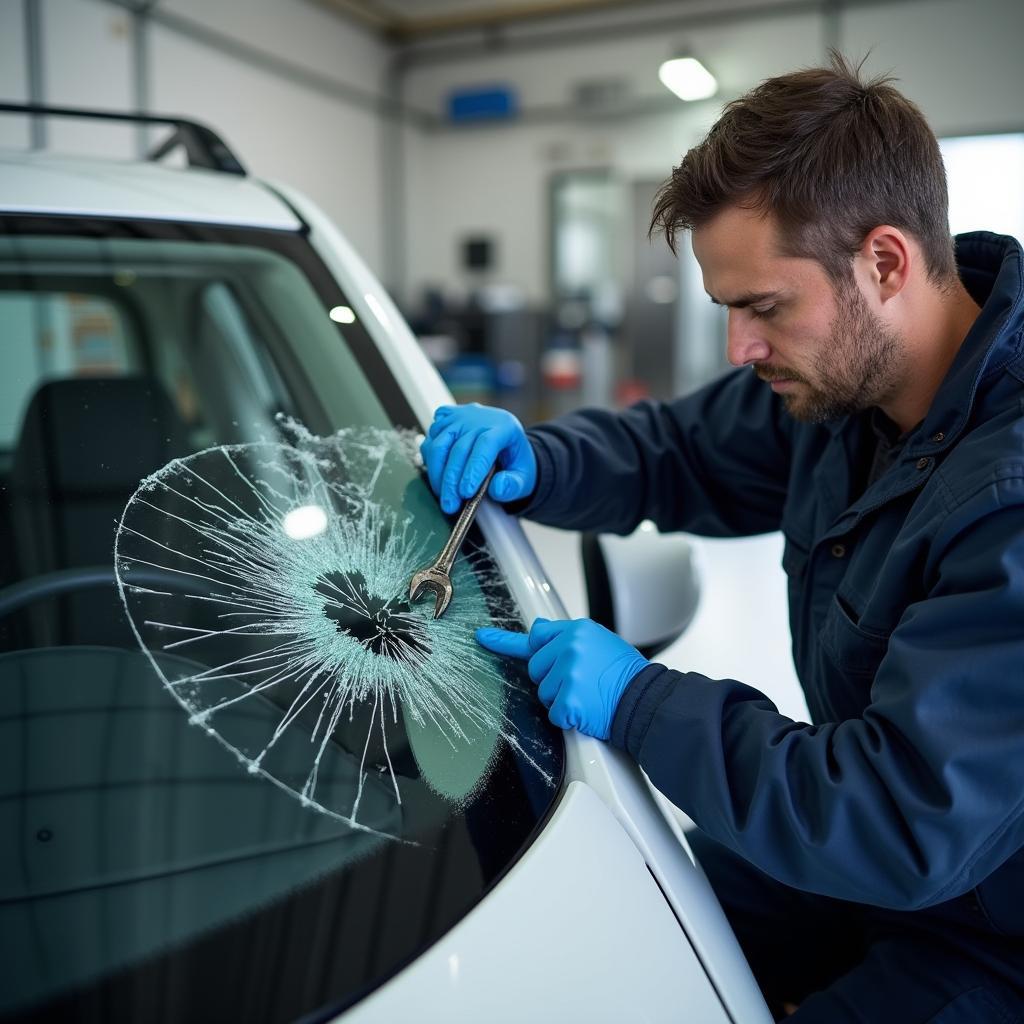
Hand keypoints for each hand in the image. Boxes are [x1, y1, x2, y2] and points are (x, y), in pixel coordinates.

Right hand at [420, 403, 536, 513]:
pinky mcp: (446, 420)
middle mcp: (479, 418)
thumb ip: (514, 485)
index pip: (485, 444)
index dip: (473, 469)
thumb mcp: (524, 477)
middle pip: (459, 447)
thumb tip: (498, 488)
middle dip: (451, 481)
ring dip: (437, 473)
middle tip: (450, 505)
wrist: (506, 444)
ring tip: (443, 495)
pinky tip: (438, 475)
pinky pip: (431, 437)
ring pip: (439, 443)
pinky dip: (430, 458)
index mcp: (504, 426)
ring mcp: (460, 417)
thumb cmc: (514, 462)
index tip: (466, 492)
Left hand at [476, 618, 648, 739]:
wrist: (646, 699)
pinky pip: (554, 713)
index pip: (535, 636)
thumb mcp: (599, 641)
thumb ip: (566, 636)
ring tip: (588, 695)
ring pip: (543, 693)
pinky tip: (587, 709)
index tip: (483, 639)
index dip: (506, 642)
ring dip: (561, 699)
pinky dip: (568, 718)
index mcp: (577, 631)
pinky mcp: (568, 700)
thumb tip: (538, 628)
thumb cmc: (625, 673)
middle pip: (535, 669)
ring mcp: (568, 673)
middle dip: (552, 679)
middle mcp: (570, 648)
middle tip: (580, 682)